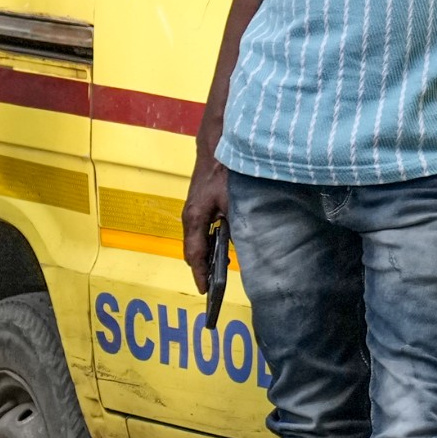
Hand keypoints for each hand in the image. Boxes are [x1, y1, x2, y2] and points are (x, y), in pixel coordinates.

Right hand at [181, 156, 228, 282]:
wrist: (217, 146)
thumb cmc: (225, 171)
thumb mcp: (235, 201)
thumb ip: (238, 226)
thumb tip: (246, 246)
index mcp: (195, 218)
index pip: (195, 254)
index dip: (200, 274)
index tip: (205, 291)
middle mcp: (190, 217)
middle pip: (194, 251)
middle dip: (204, 268)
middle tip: (216, 285)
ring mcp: (193, 211)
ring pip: (198, 241)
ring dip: (208, 255)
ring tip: (221, 271)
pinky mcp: (199, 205)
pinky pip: (203, 231)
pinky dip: (211, 242)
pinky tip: (224, 246)